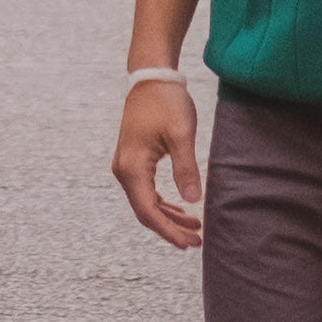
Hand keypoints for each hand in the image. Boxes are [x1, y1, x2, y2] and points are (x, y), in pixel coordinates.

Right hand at [112, 79, 203, 248]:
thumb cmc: (167, 102)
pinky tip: (180, 208)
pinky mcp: (134, 161)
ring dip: (168, 217)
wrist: (151, 78)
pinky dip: (163, 203)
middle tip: (197, 241)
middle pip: (145, 211)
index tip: (189, 244)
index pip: (148, 211)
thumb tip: (193, 200)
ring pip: (146, 202)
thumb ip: (186, 168)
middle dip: (170, 228)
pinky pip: (146, 191)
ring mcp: (126, 166)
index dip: (168, 231)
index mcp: (133, 167)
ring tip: (195, 227)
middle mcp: (124, 170)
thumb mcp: (182, 134)